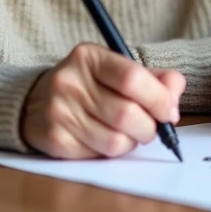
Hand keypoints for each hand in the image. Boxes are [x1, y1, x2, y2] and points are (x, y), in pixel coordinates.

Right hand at [21, 43, 184, 158]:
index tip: (170, 112)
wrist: (36, 101)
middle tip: (151, 127)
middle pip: (127, 115)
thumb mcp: (118, 69)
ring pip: (116, 141)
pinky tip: (104, 138)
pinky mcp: (54, 140)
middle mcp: (70, 82)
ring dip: (132, 142)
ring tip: (128, 132)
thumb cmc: (89, 85)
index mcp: (89, 56)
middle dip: (150, 127)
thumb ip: (154, 78)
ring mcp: (59, 112)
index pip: (132, 78)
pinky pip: (99, 155)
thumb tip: (174, 98)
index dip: (159, 99)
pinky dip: (111, 151)